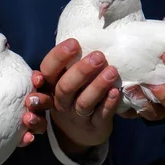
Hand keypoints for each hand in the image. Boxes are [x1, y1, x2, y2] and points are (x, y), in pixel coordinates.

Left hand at [0, 72, 51, 147]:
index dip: (37, 78)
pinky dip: (28, 138)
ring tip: (27, 118)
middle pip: (42, 100)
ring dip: (37, 119)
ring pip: (40, 120)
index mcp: (16, 87)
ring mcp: (25, 123)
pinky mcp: (20, 138)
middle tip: (31, 100)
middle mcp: (25, 104)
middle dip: (40, 99)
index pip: (32, 80)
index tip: (35, 78)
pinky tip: (25, 138)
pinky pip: (28, 138)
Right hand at [40, 39, 119, 154]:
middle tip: (99, 56)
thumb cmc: (75, 95)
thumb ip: (71, 62)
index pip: (48, 70)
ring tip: (112, 71)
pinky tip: (116, 92)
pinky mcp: (94, 126)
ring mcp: (76, 116)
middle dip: (81, 71)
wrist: (79, 133)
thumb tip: (91, 31)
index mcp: (52, 86)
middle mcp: (61, 101)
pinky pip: (100, 116)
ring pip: (83, 103)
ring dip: (97, 86)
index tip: (74, 43)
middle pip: (65, 88)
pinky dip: (108, 104)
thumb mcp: (67, 80)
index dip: (59, 57)